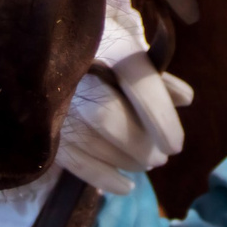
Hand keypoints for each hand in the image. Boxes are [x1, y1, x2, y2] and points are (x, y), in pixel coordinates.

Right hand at [54, 0, 193, 194]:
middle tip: (159, 159)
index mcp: (104, 40)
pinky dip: (101, 176)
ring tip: (144, 165)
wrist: (39, 44)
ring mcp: (53, 98)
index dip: (158, 113)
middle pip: (106, 114)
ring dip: (124, 159)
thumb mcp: (128, 51)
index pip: (135, 77)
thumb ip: (155, 76)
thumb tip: (186, 100)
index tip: (176, 146)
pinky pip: (70, 158)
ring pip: (88, 138)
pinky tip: (125, 186)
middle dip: (137, 142)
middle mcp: (72, 68)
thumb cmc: (99, 49)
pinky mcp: (42, 125)